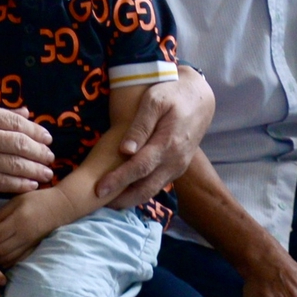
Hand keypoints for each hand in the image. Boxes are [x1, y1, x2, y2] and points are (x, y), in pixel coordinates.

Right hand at [0, 102, 54, 195]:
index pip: (13, 121)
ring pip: (13, 165)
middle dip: (40, 151)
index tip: (47, 137)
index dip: (35, 130)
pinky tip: (30, 184)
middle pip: (17, 143)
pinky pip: (0, 183)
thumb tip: (24, 114)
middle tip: (51, 156)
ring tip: (47, 172)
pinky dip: (19, 184)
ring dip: (34, 170)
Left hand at [0, 188, 68, 266]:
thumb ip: (1, 213)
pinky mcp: (34, 248)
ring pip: (8, 259)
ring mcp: (29, 243)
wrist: (62, 207)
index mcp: (17, 221)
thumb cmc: (38, 199)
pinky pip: (17, 259)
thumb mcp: (18, 200)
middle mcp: (23, 235)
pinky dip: (7, 262)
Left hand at [96, 65, 213, 208]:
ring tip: (106, 201)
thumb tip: (125, 150)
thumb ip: (140, 126)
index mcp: (168, 144)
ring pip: (152, 190)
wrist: (200, 99)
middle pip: (145, 189)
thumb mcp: (154, 101)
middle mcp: (175, 161)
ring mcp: (178, 167)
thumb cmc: (173, 94)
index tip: (98, 189)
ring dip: (130, 199)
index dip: (118, 180)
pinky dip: (140, 191)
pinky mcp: (177, 168)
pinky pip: (157, 185)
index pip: (139, 168)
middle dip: (121, 199)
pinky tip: (124, 190)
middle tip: (96, 202)